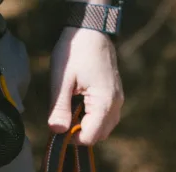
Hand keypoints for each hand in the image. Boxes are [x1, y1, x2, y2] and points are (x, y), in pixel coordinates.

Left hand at [48, 27, 123, 144]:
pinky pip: (106, 118)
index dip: (72, 139)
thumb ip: (59, 107)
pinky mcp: (115, 95)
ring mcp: (118, 99)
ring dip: (86, 127)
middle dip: (79, 133)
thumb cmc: (75, 50)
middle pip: (98, 136)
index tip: (59, 127)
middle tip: (63, 118)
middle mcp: (116, 104)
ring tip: (71, 110)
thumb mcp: (62, 80)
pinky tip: (79, 105)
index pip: (89, 137)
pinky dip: (93, 119)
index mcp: (104, 102)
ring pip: (104, 129)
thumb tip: (57, 132)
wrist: (91, 27)